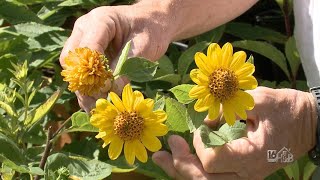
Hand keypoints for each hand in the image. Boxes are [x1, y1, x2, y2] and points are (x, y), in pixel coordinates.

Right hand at [59, 4, 171, 111]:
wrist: (153, 23)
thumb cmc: (151, 30)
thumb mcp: (143, 47)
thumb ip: (125, 67)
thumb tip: (111, 92)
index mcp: (99, 20)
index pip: (87, 50)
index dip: (94, 73)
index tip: (106, 90)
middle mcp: (85, 29)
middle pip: (73, 61)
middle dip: (84, 85)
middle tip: (97, 104)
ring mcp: (84, 41)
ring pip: (74, 70)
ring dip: (84, 90)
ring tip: (95, 109)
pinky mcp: (88, 54)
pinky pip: (82, 73)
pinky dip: (89, 89)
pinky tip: (96, 103)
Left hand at [153, 86, 316, 178]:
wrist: (309, 123)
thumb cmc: (286, 109)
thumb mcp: (258, 100)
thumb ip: (227, 110)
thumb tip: (204, 123)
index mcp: (252, 156)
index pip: (212, 161)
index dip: (199, 146)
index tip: (199, 129)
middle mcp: (247, 173)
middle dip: (180, 166)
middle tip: (163, 152)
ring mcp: (246, 177)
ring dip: (182, 173)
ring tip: (162, 160)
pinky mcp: (244, 174)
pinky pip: (214, 178)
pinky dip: (195, 172)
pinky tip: (180, 164)